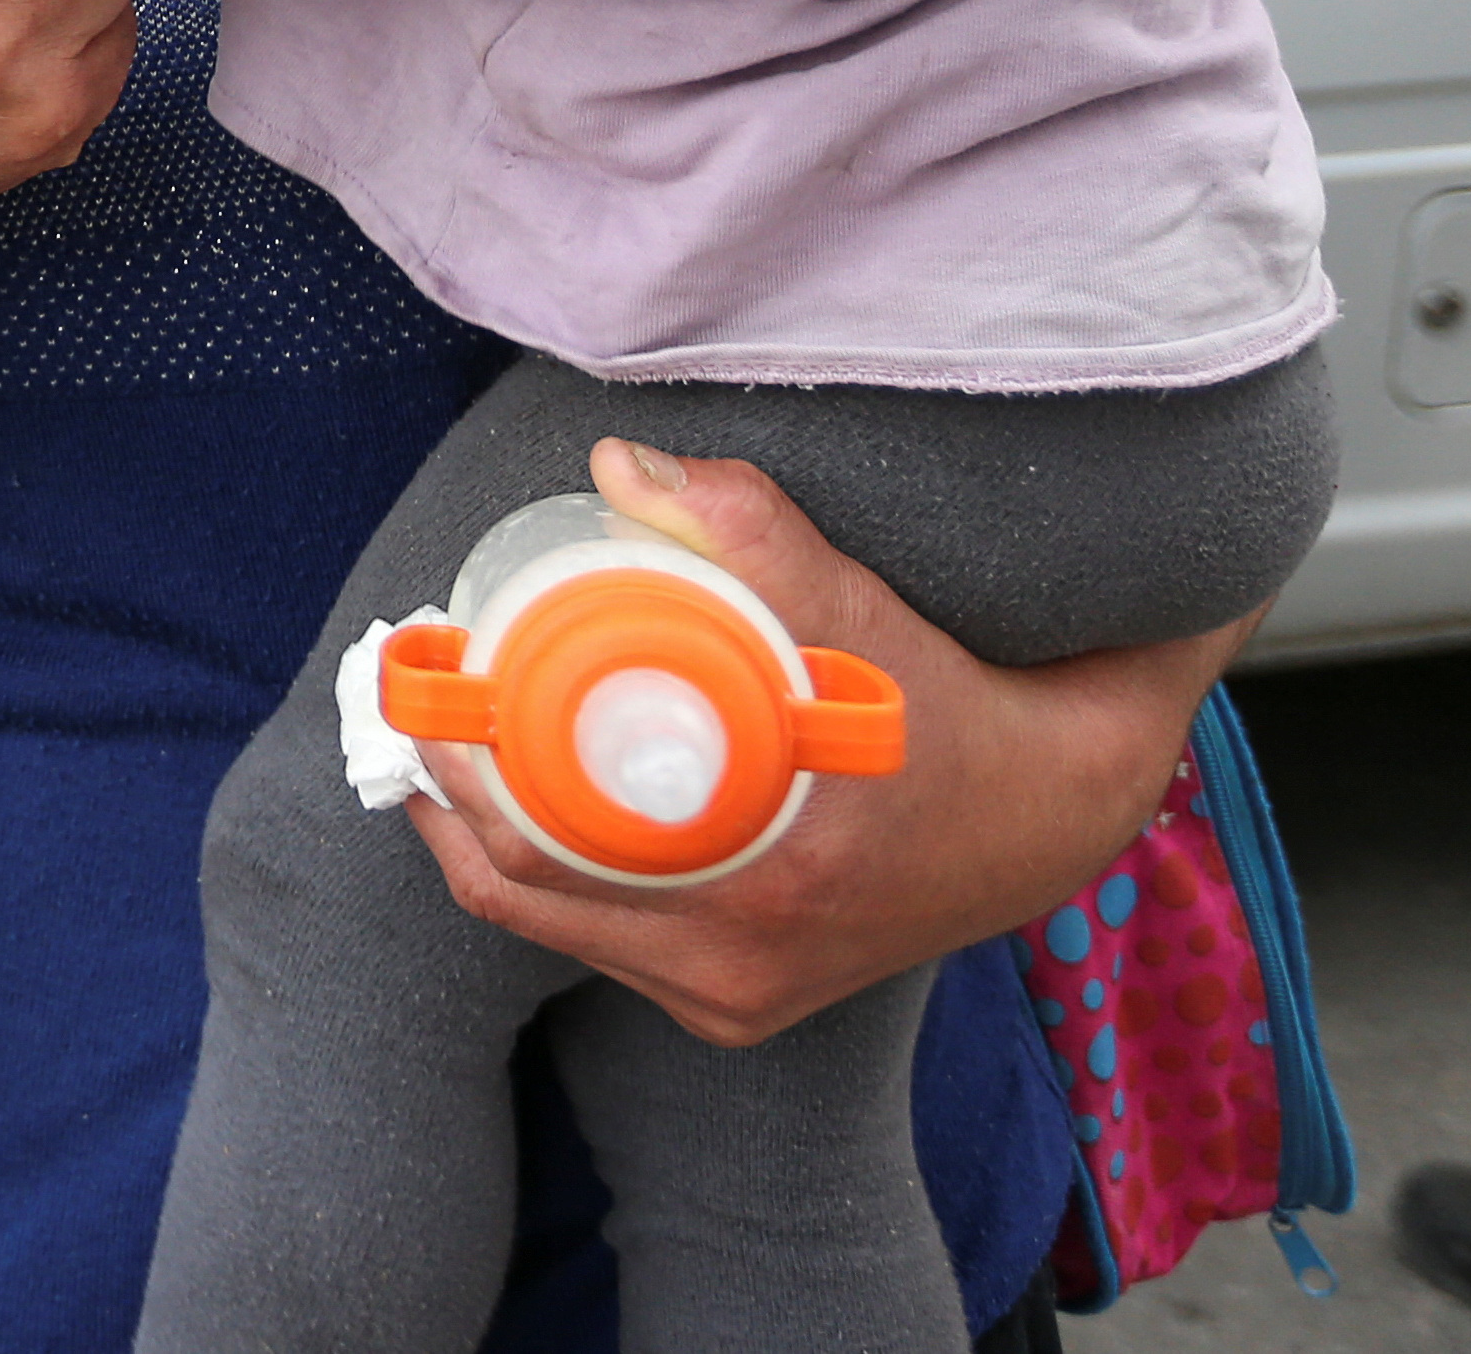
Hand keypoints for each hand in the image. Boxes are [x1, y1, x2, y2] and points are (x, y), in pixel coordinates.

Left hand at [400, 435, 1245, 1046]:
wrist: (1053, 813)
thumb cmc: (953, 701)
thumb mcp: (864, 612)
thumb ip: (751, 530)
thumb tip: (618, 465)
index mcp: (761, 889)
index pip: (535, 858)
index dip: (450, 778)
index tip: (417, 694)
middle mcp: (739, 970)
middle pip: (523, 900)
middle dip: (449, 805)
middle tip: (419, 712)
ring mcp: (738, 998)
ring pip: (558, 928)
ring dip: (494, 844)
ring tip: (459, 748)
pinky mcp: (745, 1005)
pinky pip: (607, 947)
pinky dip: (557, 881)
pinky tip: (534, 806)